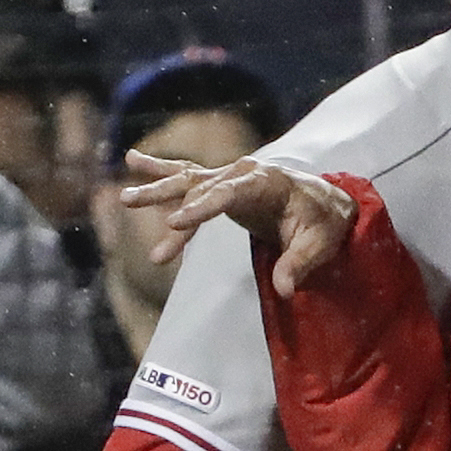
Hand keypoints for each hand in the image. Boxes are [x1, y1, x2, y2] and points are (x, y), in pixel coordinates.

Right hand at [119, 150, 356, 295]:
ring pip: (187, 182)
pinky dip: (160, 169)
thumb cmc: (323, 223)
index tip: (175, 223)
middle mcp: (243, 172)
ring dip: (156, 190)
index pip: (228, 194)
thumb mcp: (319, 245)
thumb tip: (284, 291)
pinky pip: (187, 175)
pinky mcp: (221, 184)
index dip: (201, 209)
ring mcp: (230, 176)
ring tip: (123, 198)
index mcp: (266, 181)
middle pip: (200, 188)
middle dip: (168, 202)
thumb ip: (298, 264)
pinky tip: (130, 159)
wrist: (327, 205)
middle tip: (131, 205)